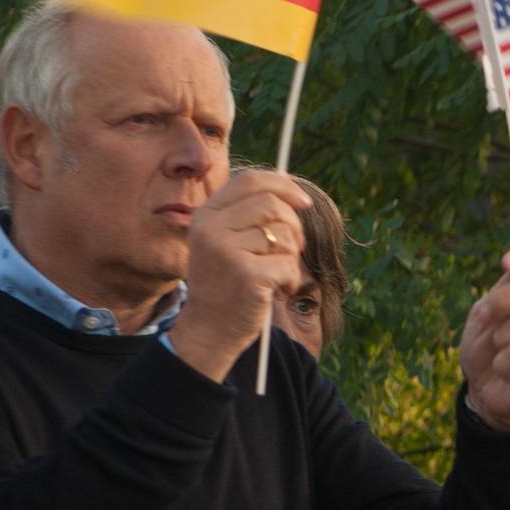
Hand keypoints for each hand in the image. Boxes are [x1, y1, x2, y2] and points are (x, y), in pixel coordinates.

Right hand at [175, 171, 310, 381]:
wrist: (209, 329)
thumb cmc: (226, 284)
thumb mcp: (225, 242)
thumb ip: (247, 215)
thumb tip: (291, 190)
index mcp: (205, 215)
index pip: (250, 180)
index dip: (283, 185)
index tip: (304, 201)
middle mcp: (211, 228)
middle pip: (273, 205)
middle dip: (294, 226)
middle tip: (293, 249)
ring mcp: (226, 250)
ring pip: (285, 235)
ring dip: (292, 256)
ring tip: (276, 274)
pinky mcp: (246, 274)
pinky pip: (289, 263)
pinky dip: (291, 279)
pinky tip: (277, 290)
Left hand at [461, 245, 509, 426]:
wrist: (485, 389)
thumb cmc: (488, 348)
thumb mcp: (486, 312)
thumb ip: (504, 289)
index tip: (505, 263)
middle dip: (502, 300)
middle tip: (486, 317)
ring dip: (502, 336)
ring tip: (500, 349)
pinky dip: (504, 362)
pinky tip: (506, 369)